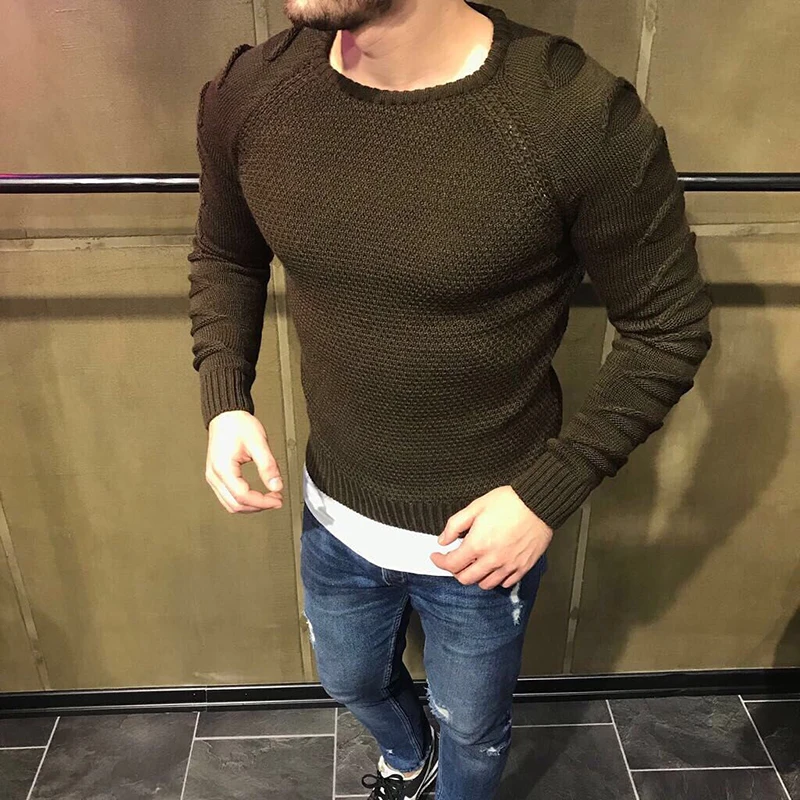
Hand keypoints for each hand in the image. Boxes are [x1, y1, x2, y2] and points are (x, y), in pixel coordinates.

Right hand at [206, 410, 283, 512]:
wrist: (226, 415)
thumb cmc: (238, 425)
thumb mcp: (258, 443)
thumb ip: (268, 466)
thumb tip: (276, 486)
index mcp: (223, 468)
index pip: (243, 496)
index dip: (262, 502)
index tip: (277, 500)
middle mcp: (214, 475)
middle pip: (235, 505)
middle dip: (258, 506)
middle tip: (276, 500)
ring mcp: (213, 477)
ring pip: (230, 504)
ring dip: (251, 506)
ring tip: (269, 499)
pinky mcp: (217, 476)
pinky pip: (228, 496)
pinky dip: (244, 500)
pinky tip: (257, 495)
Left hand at [430, 486, 552, 589]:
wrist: (539, 503)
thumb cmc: (508, 502)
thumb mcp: (475, 507)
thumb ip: (455, 525)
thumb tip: (443, 540)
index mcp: (478, 544)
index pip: (452, 564)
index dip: (439, 561)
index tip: (436, 556)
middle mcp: (492, 560)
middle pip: (466, 579)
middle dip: (455, 571)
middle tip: (454, 560)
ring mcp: (509, 566)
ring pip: (485, 584)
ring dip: (475, 577)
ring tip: (474, 564)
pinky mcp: (523, 567)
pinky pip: (505, 583)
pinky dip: (496, 579)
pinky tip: (494, 567)